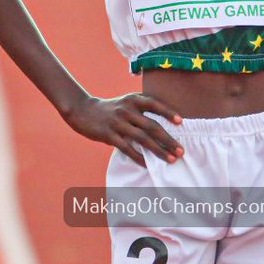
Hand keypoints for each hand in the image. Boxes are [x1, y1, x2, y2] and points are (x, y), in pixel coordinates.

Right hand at [64, 94, 183, 166]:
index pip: (154, 104)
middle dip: (168, 140)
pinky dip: (138, 157)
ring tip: (171, 159)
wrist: (82, 110)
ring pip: (142, 139)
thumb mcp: (126, 101)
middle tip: (181, 150)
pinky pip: (127, 148)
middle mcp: (127, 110)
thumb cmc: (110, 108)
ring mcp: (118, 123)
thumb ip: (142, 108)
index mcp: (133, 99)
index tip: (181, 122)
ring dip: (159, 150)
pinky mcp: (108, 135)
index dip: (168, 112)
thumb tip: (164, 123)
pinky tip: (147, 164)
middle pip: (152, 126)